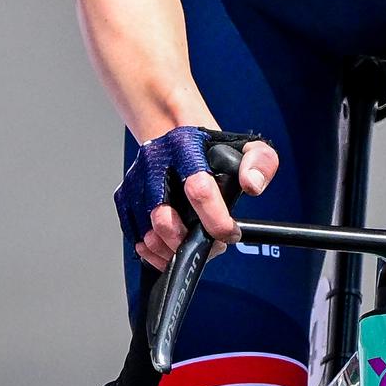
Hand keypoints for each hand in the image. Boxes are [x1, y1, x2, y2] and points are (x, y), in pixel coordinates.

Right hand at [116, 127, 278, 270]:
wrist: (176, 133)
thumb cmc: (210, 146)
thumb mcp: (246, 146)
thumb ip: (261, 163)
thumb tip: (252, 185)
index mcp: (185, 147)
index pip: (199, 188)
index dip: (216, 220)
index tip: (230, 234)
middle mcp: (155, 162)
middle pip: (164, 218)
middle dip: (190, 242)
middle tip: (212, 245)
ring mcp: (136, 180)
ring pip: (147, 233)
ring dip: (173, 251)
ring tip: (194, 247)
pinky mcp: (125, 196)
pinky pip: (134, 236)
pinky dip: (153, 252)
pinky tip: (172, 249)